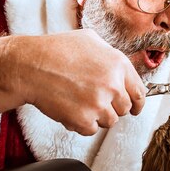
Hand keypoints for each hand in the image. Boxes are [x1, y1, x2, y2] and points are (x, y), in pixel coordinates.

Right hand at [0, 30, 146, 134]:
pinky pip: (91, 130)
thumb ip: (111, 56)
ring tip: (78, 101)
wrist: (29, 66)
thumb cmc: (55, 51)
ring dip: (96, 116)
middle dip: (111, 107)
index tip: (134, 108)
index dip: (137, 103)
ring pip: (109, 121)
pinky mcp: (84, 119)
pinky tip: (69, 108)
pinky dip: (80, 124)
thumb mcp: (90, 40)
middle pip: (124, 109)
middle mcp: (112, 84)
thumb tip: (122, 70)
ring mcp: (99, 103)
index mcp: (118, 64)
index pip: (139, 92)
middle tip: (94, 101)